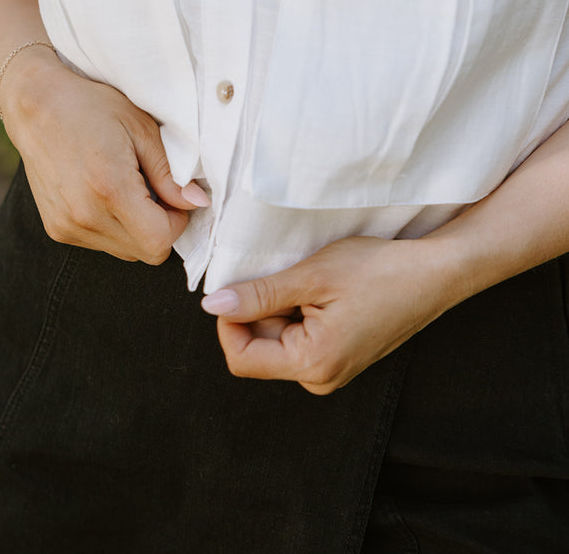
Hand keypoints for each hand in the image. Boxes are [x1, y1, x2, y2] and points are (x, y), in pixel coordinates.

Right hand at [2, 49, 209, 262]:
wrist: (36, 106)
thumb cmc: (92, 107)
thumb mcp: (141, 128)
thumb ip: (170, 172)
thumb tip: (197, 202)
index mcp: (110, 188)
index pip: (160, 242)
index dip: (177, 223)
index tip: (174, 195)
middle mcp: (85, 215)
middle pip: (145, 252)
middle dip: (159, 226)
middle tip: (152, 187)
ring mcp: (66, 226)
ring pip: (125, 251)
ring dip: (137, 228)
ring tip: (127, 186)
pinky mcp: (56, 229)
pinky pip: (101, 242)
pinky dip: (113, 225)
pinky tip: (105, 192)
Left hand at [201, 236, 457, 393]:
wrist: (434, 272)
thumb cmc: (380, 271)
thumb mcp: (312, 276)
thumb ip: (259, 295)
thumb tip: (213, 306)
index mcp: (312, 365)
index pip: (240, 357)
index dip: (230, 320)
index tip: (243, 284)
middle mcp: (320, 378)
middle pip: (258, 348)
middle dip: (260, 309)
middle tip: (288, 275)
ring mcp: (331, 369)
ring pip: (278, 339)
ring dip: (280, 307)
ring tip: (310, 281)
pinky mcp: (340, 355)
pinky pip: (300, 337)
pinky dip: (298, 310)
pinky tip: (321, 289)